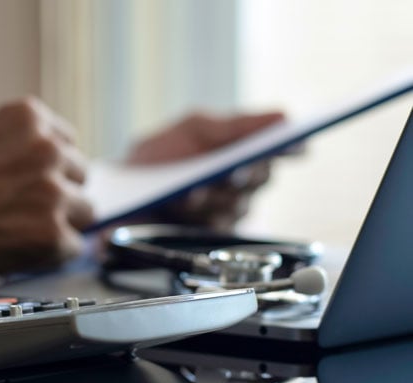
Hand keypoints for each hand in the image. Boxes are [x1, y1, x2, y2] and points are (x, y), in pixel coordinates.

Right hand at [0, 98, 93, 277]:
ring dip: (57, 224)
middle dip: (57, 195)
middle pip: (80, 176)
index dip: (48, 169)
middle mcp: (47, 148)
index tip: (28, 185)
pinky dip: (48, 255)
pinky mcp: (50, 233)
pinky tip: (15, 249)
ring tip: (15, 231)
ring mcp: (51, 190)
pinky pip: (72, 248)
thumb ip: (19, 147)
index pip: (66, 144)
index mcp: (29, 116)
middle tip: (19, 212)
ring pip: (83, 213)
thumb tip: (53, 170)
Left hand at [126, 111, 285, 230]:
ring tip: (192, 190)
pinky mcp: (211, 234)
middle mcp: (241, 182)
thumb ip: (234, 124)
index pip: (280, 150)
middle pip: (260, 177)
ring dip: (215, 195)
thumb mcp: (193, 129)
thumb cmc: (159, 156)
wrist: (121, 193)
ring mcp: (228, 209)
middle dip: (244, 172)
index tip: (293, 143)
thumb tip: (282, 115)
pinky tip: (186, 205)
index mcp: (242, 151)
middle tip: (232, 169)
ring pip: (238, 204)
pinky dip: (202, 215)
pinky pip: (219, 226)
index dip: (290, 147)